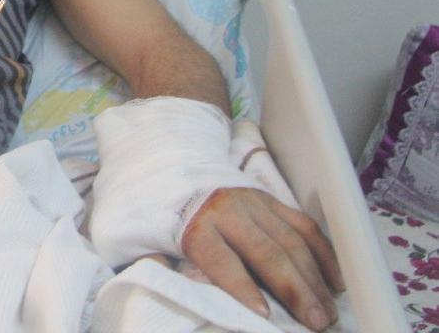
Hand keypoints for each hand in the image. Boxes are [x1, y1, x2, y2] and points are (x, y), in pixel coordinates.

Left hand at [181, 187, 345, 330]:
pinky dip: (323, 254)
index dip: (242, 287)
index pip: (220, 258)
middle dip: (294, 289)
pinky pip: (303, 226)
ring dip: (314, 278)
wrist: (181, 176)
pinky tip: (334, 282)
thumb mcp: (160, 242)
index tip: (264, 314)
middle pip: (265, 251)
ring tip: (327, 310)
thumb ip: (176, 267)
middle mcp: (229, 211)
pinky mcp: (272, 199)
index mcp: (197, 225)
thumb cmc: (172, 221)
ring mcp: (254, 203)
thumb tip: (197, 292)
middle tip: (317, 321)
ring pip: (291, 240)